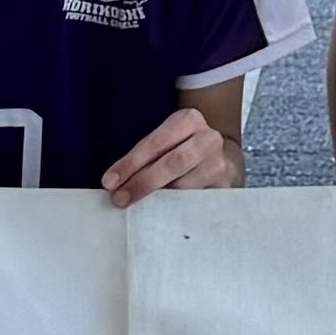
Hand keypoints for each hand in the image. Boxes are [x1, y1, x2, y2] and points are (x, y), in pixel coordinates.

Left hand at [99, 106, 239, 203]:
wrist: (224, 160)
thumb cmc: (185, 151)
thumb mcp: (168, 142)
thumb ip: (147, 158)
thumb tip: (116, 185)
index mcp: (188, 120)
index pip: (155, 142)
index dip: (130, 163)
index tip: (110, 182)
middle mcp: (207, 138)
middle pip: (172, 162)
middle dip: (143, 182)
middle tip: (120, 199)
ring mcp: (219, 162)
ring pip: (185, 184)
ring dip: (159, 199)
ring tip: (138, 207)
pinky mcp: (226, 185)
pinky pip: (196, 200)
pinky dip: (176, 209)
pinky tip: (161, 215)